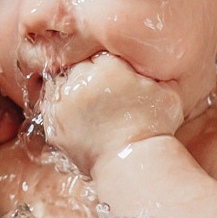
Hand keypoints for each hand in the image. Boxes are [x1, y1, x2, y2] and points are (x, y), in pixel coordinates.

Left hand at [39, 52, 183, 172]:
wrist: (134, 164)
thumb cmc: (154, 128)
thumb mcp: (166, 92)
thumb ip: (155, 70)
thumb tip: (151, 57)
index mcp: (106, 68)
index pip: (97, 53)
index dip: (105, 65)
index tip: (112, 76)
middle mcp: (79, 82)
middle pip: (75, 67)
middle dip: (86, 75)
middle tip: (99, 90)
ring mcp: (62, 104)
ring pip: (59, 85)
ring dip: (71, 91)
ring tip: (88, 105)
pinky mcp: (53, 125)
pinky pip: (50, 108)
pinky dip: (61, 111)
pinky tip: (78, 118)